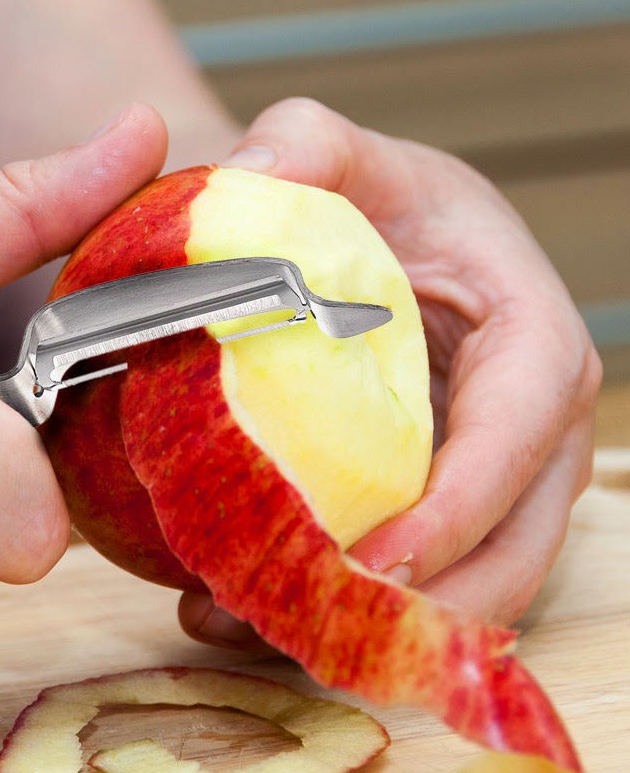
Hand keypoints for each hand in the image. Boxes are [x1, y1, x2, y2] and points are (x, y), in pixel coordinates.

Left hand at [181, 98, 600, 646]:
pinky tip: (245, 613)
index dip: (465, 503)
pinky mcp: (440, 508)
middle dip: (427, 603)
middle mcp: (527, 423)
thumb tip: (251, 180)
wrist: (358, 243)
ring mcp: (489, 477)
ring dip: (374, 628)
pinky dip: (343, 612)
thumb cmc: (368, 200)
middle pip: (515, 542)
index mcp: (527, 333)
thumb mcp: (339, 153)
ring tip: (247, 627)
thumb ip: (302, 144)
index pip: (520, 429)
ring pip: (467, 584)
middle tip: (309, 626)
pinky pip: (413, 580)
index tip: (383, 557)